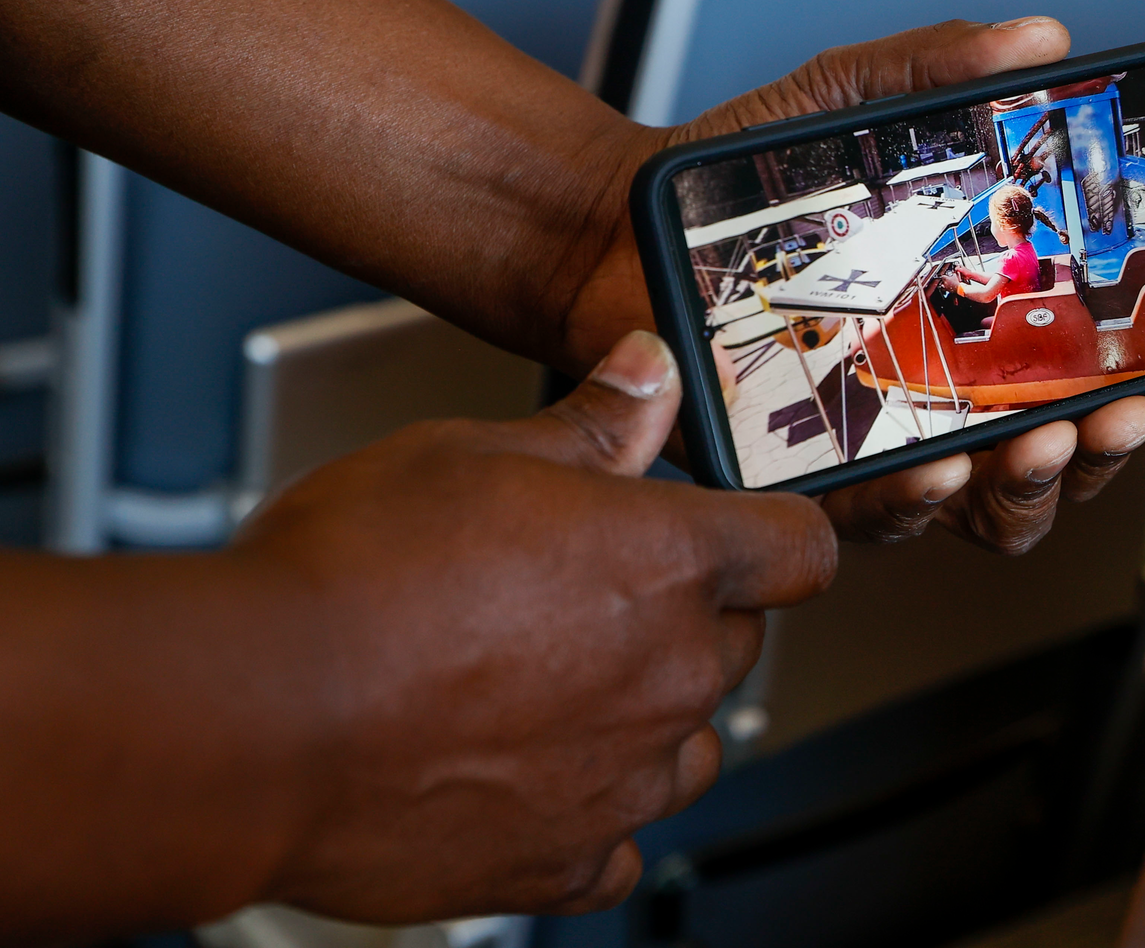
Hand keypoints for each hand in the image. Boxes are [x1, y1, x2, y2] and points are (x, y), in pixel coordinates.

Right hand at [235, 331, 834, 920]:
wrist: (252, 718)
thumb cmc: (349, 580)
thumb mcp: (475, 452)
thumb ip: (590, 425)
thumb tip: (649, 373)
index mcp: (668, 563)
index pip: (801, 550)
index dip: (775, 535)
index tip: (744, 534)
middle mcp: (668, 676)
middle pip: (737, 644)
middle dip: (688, 618)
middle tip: (591, 599)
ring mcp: (622, 780)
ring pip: (690, 749)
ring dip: (648, 719)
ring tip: (553, 688)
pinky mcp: (560, 862)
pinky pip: (617, 849)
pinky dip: (589, 819)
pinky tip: (530, 780)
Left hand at [559, 18, 1144, 553]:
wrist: (619, 226)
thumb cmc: (740, 182)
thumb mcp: (850, 107)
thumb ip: (940, 69)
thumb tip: (1042, 37)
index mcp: (972, 319)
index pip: (1082, 367)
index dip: (1140, 376)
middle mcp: (941, 392)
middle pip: (1056, 456)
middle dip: (1101, 445)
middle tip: (1117, 409)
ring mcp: (880, 442)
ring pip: (987, 508)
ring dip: (1030, 487)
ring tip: (1042, 440)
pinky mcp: (807, 476)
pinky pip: (876, 520)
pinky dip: (918, 508)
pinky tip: (941, 473)